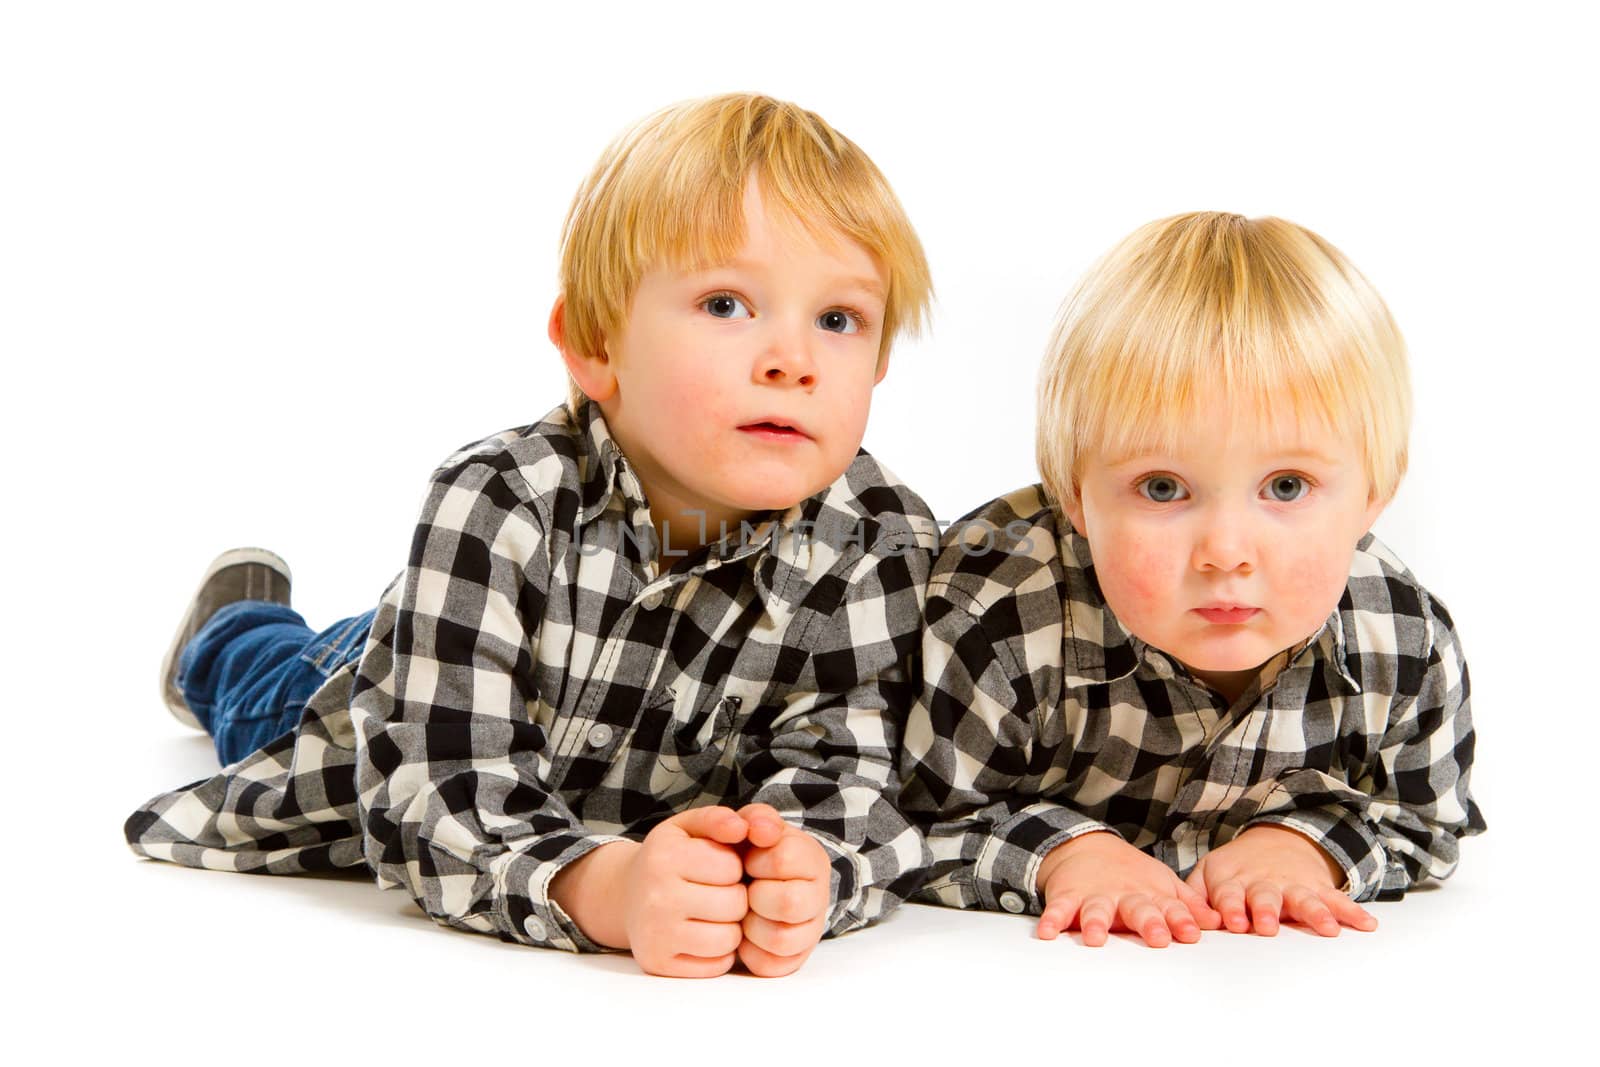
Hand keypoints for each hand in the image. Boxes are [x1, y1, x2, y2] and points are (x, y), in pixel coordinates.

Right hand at [620, 806, 751, 976]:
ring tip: (713, 913)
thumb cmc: (668, 858)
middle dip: (734, 897)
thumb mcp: (688, 827)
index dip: (733, 866)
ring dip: (730, 926)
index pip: (731, 868)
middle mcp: (655, 898)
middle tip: (717, 891)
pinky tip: (702, 934)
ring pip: (729, 939)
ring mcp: (654, 935)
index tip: (717, 866)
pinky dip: (718, 952)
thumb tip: (744, 827)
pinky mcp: (658, 964)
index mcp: (663, 857)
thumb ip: (719, 819)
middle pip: (734, 905)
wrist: (626, 895)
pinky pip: (717, 965)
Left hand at [734, 803, 830, 976]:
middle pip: (789, 903)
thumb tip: (758, 828)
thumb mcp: (753, 825)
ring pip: (781, 939)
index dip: (756, 861)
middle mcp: (818, 897)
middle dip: (756, 896)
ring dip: (751, 926)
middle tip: (747, 889)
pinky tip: (745, 934)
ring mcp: (809, 931)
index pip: (784, 859)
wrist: (752, 882)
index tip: (749, 860)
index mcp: (812, 858)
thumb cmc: (751, 853)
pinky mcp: (794, 959)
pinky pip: (771, 965)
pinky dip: (750, 952)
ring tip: (744, 913)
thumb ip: (756, 817)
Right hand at [1035, 831, 1219, 947]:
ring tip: (1095, 938)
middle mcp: (1125, 895)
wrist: (1086, 847)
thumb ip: (1189, 906)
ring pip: (1097, 909)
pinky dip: (1052, 919)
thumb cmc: (1132, 875)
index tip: (1190, 934)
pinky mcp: (1068, 896)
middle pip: (1138, 908)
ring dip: (1095, 922)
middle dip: (1148, 922)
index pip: (1171, 908)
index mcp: (1151, 895)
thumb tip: (1219, 922)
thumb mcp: (1163, 885)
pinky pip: (1059, 908)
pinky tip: (1048, 932)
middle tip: (1157, 937)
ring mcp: (1096, 895)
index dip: (1181, 920)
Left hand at [1186, 824, 1377, 936]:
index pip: (1230, 895)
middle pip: (1266, 897)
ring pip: (1305, 899)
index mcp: (1234, 881)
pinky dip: (1353, 911)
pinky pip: (1338, 900)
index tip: (1232, 922)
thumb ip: (1196, 896)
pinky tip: (1367, 924)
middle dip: (1267, 911)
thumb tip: (1189, 921)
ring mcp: (1293, 885)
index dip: (1231, 908)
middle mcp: (1266, 883)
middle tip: (1268, 927)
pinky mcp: (1318, 888)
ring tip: (1328, 929)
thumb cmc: (1236, 868)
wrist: (1276, 840)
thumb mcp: (1209, 873)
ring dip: (1315, 914)